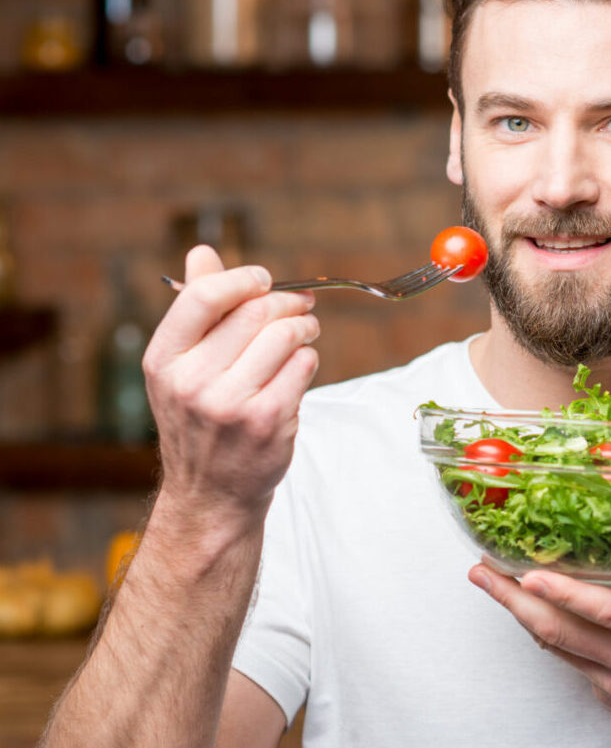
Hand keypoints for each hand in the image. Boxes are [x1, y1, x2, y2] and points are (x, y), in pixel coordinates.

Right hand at [142, 245, 319, 521]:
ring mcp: (230, 404)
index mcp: (164, 359)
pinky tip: (300, 366)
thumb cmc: (201, 422)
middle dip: (287, 302)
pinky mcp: (267, 421)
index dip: (243, 278)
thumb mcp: (182, 367)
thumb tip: (203, 252)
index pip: (204, 296)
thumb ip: (196, 309)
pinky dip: (308, 359)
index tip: (264, 279)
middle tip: (301, 306)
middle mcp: (191, 381)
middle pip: (254, 312)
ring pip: (284, 335)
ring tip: (306, 331)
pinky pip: (302, 366)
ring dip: (304, 327)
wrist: (211, 495)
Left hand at [468, 503, 610, 747]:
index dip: (568, 597)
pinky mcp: (608, 696)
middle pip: (562, 633)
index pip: (610, 613)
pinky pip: (567, 662)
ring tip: (488, 582)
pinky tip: (524, 609)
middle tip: (481, 571)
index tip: (529, 575)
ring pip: (556, 648)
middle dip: (515, 602)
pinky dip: (543, 635)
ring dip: (518, 616)